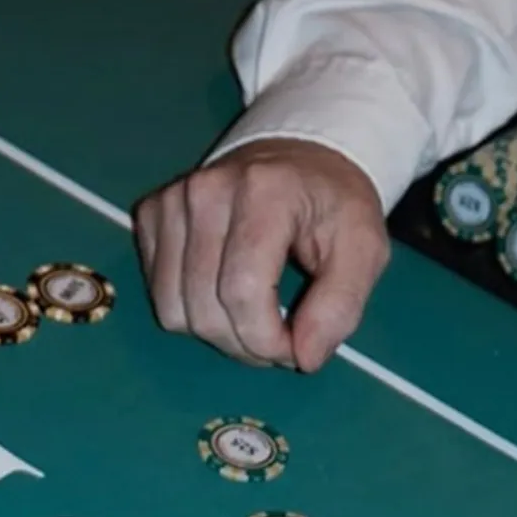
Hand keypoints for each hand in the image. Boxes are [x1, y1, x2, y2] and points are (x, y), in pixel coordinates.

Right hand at [134, 138, 389, 369]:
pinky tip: (222, 291)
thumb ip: (341, 306)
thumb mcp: (365, 249)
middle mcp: (206, 191)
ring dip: (216, 333)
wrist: (298, 157)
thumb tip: (304, 358)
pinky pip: (159, 294)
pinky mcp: (151, 214)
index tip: (295, 349)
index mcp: (264, 191)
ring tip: (252, 317)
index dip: (267, 341)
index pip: (243, 292)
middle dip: (245, 345)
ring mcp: (171, 201)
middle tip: (278, 336)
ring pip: (174, 310)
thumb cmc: (333, 206)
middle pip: (205, 310)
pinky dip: (191, 310)